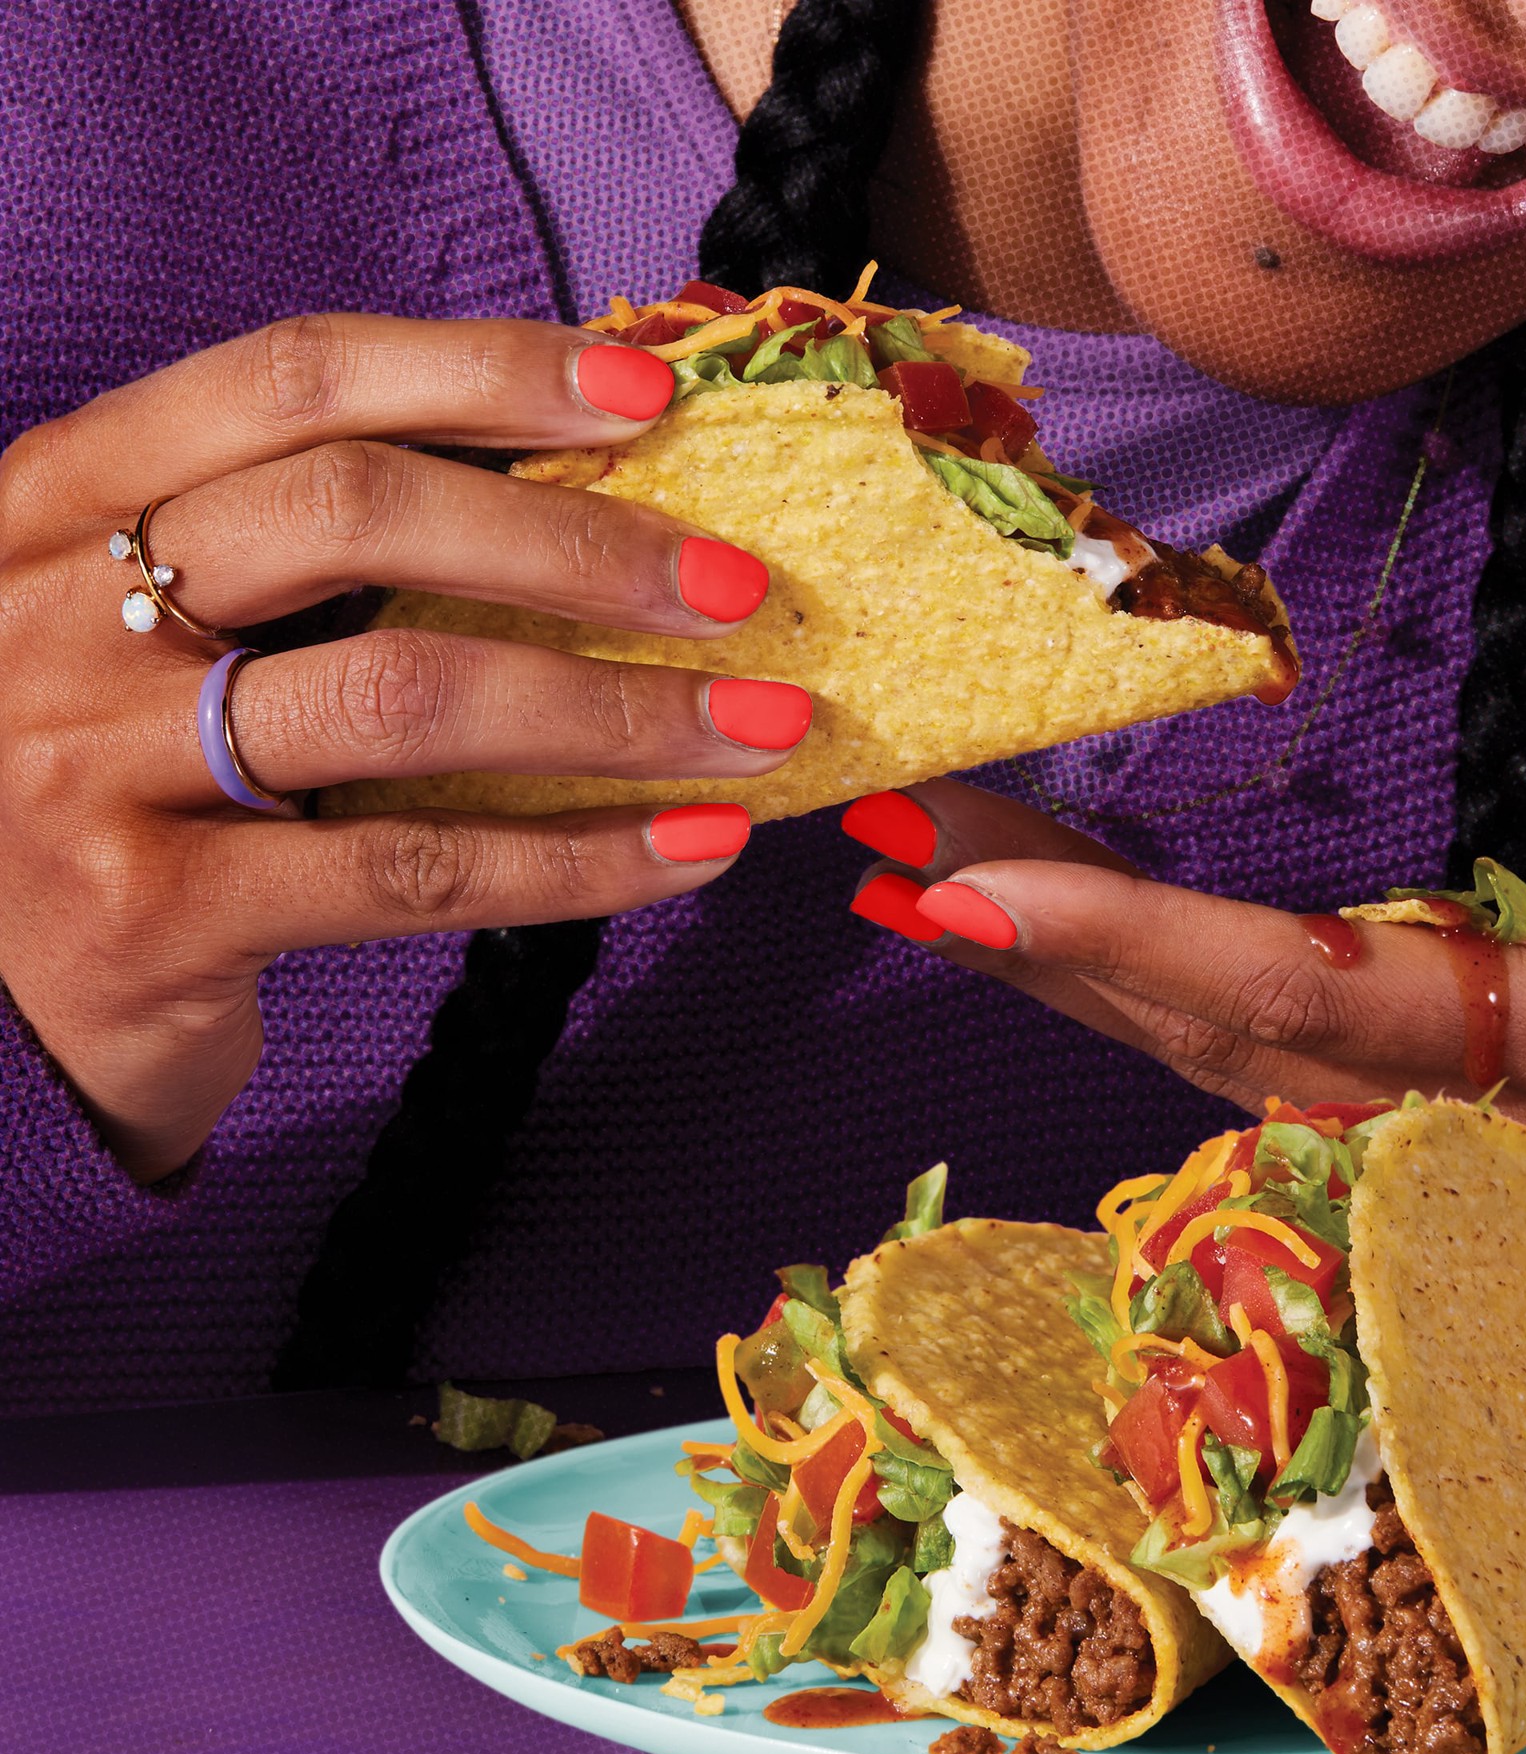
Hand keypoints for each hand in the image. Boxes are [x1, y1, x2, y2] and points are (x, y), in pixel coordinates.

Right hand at [0, 313, 803, 1181]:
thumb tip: (580, 506)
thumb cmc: (113, 790)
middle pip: (352, 515)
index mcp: (65, 502)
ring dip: (616, 710)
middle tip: (738, 591)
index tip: (647, 395)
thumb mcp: (160, 635)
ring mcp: (90, 762)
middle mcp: (57, 609)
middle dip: (576, 545)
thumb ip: (304, 565)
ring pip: (401, 695)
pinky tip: (691, 850)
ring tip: (758, 728)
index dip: (482, 371)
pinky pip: (412, 870)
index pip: (292, 382)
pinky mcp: (151, 912)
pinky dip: (577, 861)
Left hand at [842, 655, 1525, 1181]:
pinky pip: (1214, 1049)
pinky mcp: (1382, 1106)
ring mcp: (1420, 1135)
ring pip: (1194, 1053)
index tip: (973, 881)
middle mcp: (1474, 1125)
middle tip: (883, 838)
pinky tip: (1007, 930)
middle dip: (1036, 941)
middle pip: (1211, 1033)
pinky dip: (1101, 986)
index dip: (1137, 937)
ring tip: (903, 872)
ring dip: (1042, 963)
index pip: (1314, 993)